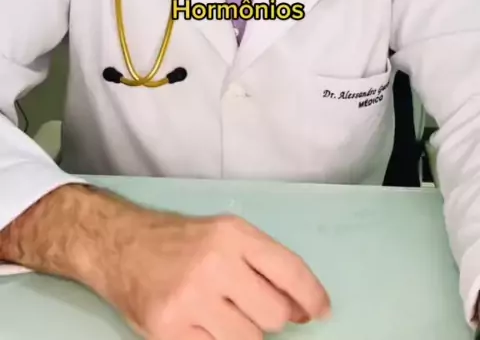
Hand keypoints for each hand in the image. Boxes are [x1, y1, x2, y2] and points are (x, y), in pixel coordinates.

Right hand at [0, 184, 329, 338]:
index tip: (321, 311)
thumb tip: (301, 307)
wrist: (120, 246)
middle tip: (251, 307)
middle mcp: (215, 264)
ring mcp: (191, 299)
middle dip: (270, 317)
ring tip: (220, 312)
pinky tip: (202, 324)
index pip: (289, 270)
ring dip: (242, 333)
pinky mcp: (170, 330)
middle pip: (273, 315)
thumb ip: (262, 263)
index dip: (312, 296)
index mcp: (233, 234)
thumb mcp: (223, 234)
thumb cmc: (179, 241)